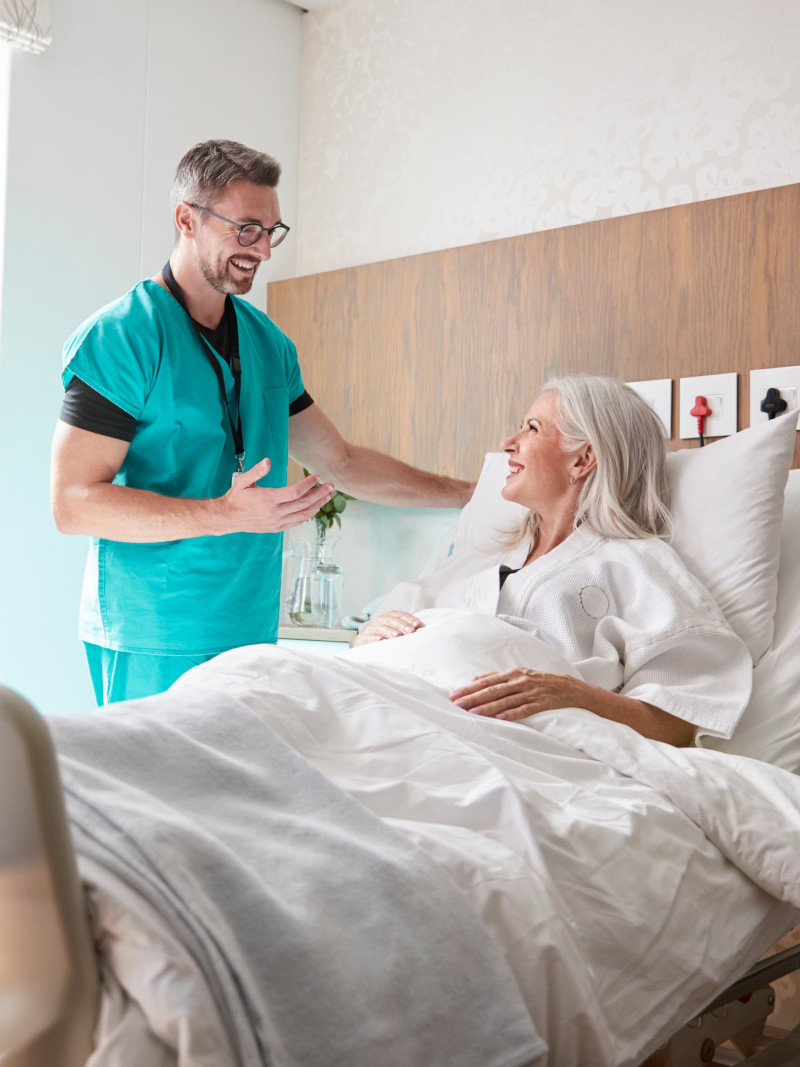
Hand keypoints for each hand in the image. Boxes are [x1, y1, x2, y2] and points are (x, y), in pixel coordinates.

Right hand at [221, 458, 334, 533]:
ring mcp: (276, 522)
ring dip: (317, 505)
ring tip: (328, 496)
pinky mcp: (277, 528)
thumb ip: (256, 471)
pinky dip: (308, 515)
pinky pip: (296, 522)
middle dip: (319, 494)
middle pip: (303, 504)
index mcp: (268, 499)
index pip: (294, 492)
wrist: (228, 517)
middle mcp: (274, 512)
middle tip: (331, 486)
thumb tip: (268, 461)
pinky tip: (315, 508)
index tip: (317, 476)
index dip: (308, 484)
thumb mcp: (243, 481)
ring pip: (303, 515)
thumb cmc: (236, 497)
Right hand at [352, 611, 423, 646]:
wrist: (364, 643)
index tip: (417, 624)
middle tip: (410, 631)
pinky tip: (380, 640)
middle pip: (392, 620)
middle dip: (402, 625)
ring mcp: (371, 628)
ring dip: (389, 631)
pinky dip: (374, 638)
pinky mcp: (362, 638)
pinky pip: (368, 637)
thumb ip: (406, 629)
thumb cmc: (384, 637)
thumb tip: (419, 630)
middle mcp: (380, 620)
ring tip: (397, 635)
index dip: (409, 618)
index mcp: (389, 617)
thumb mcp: (395, 631)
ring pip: (381, 628)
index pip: (400, 615)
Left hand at [449, 667, 586, 720]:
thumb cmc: (539, 681)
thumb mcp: (518, 674)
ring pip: (506, 700)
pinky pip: (525, 709)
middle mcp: (520, 681)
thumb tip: (474, 679)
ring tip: (474, 713)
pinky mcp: (542, 703)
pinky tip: (501, 718)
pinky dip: (513, 713)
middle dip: (474, 698)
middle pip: (493, 690)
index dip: (470, 688)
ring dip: (489, 707)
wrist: (568, 687)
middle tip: (458, 704)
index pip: (487, 681)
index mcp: (512, 673)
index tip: (454, 695)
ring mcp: (531, 692)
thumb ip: (496, 676)